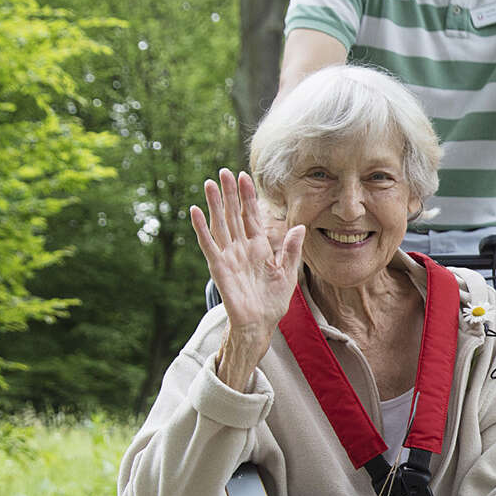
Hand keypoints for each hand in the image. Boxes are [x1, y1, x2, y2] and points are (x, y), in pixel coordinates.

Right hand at [188, 170, 302, 388]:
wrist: (261, 324)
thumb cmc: (273, 301)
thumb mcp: (288, 272)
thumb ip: (291, 249)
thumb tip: (299, 226)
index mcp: (258, 247)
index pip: (251, 215)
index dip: (248, 196)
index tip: (245, 176)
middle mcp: (241, 248)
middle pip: (233, 214)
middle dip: (229, 193)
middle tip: (224, 171)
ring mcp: (229, 256)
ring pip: (220, 224)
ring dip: (214, 204)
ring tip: (209, 183)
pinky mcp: (218, 267)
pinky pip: (209, 244)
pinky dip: (202, 227)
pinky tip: (196, 210)